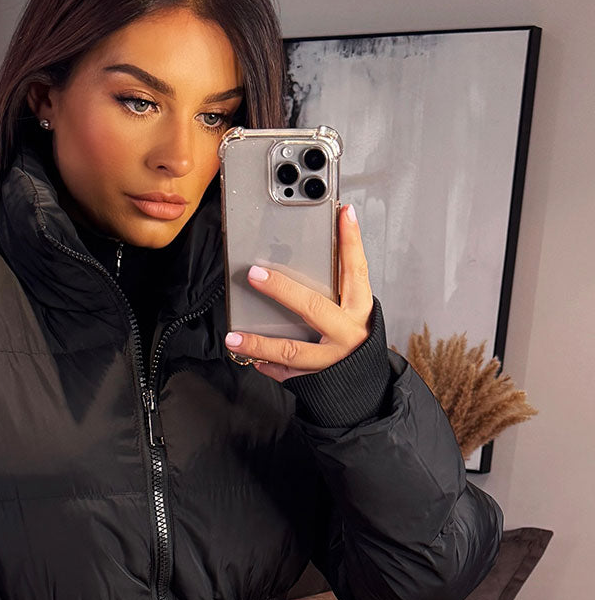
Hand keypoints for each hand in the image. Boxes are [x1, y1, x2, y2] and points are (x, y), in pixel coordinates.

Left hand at [225, 202, 373, 384]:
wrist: (365, 386)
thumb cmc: (355, 340)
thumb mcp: (353, 310)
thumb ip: (337, 287)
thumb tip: (307, 253)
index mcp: (359, 309)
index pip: (356, 270)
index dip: (351, 241)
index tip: (343, 213)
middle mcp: (347, 333)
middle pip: (313, 308)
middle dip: (282, 290)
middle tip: (255, 275)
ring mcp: (331, 359)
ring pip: (292, 350)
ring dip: (260, 344)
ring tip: (234, 337)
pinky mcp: (316, 380)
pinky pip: (287, 373)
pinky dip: (266, 365)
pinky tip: (248, 356)